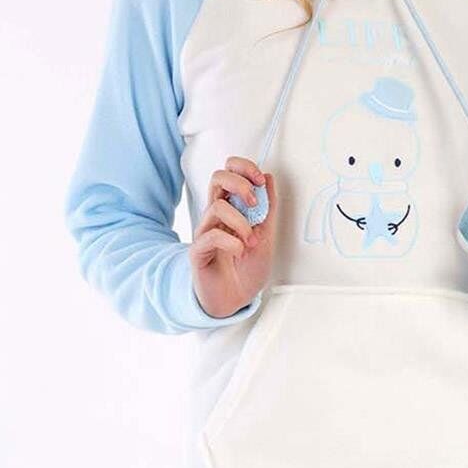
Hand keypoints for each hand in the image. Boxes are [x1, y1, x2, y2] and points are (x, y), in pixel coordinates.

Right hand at [191, 156, 275, 317]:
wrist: (235, 300)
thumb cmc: (247, 269)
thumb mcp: (266, 235)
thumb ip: (268, 209)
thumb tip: (269, 177)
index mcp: (232, 208)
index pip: (230, 172)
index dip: (244, 168)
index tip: (261, 181)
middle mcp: (216, 216)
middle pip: (218, 177)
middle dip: (240, 183)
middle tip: (254, 203)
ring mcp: (205, 231)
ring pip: (217, 206)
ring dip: (241, 222)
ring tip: (251, 241)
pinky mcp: (198, 251)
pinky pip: (210, 235)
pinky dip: (231, 241)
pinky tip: (240, 251)